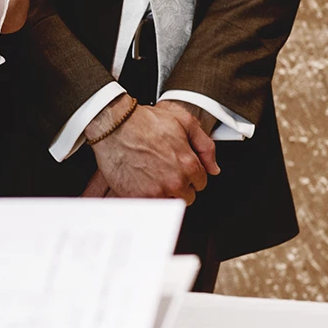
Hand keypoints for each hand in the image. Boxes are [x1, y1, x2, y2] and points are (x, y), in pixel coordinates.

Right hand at [88, 100, 218, 201]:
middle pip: (187, 196)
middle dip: (179, 184)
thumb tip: (214, 167)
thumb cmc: (144, 121)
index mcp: (189, 165)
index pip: (201, 182)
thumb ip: (206, 145)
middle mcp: (174, 181)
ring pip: (169, 202)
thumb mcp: (184, 121)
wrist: (114, 125)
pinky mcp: (137, 197)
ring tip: (152, 175)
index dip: (190, 172)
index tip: (179, 166)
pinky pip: (150, 206)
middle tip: (164, 169)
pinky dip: (146, 196)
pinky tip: (140, 181)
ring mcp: (156, 192)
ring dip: (164, 192)